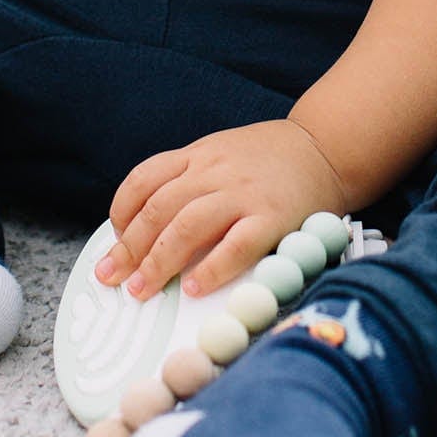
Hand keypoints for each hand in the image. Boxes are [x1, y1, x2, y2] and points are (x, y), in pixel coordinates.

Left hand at [95, 120, 348, 302]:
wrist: (324, 146)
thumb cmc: (266, 160)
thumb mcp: (219, 153)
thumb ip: (188, 179)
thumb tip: (146, 226)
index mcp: (198, 156)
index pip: (144, 180)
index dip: (121, 213)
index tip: (113, 242)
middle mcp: (214, 172)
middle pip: (158, 208)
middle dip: (129, 248)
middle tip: (112, 278)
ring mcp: (243, 194)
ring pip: (187, 226)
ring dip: (158, 262)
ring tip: (142, 290)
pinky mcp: (272, 217)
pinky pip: (236, 246)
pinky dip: (211, 269)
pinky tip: (194, 288)